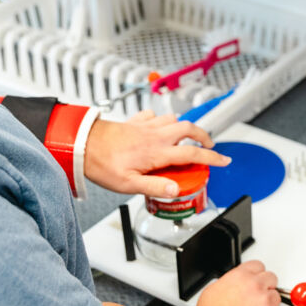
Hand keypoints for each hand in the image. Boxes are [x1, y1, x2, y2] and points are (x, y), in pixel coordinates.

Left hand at [84, 111, 230, 195]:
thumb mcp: (128, 184)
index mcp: (157, 152)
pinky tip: (157, 128)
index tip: (223, 161)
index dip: (212, 157)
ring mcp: (145, 126)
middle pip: (189, 128)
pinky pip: (154, 116)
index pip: (193, 153)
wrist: (81, 143)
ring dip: (183, 127)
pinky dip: (161, 120)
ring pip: (173, 119)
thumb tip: (176, 190)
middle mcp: (155, 136)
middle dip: (203, 136)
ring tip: (185, 138)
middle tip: (208, 146)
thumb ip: (155, 187)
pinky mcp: (134, 121)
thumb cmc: (102, 163)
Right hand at [191, 260, 282, 305]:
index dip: (256, 275)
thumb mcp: (213, 290)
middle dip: (265, 287)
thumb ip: (230, 283)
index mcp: (241, 276)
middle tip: (257, 298)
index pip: (258, 266)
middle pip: (271, 278)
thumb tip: (236, 285)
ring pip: (276, 297)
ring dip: (268, 304)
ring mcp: (266, 302)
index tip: (256, 280)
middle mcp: (256, 286)